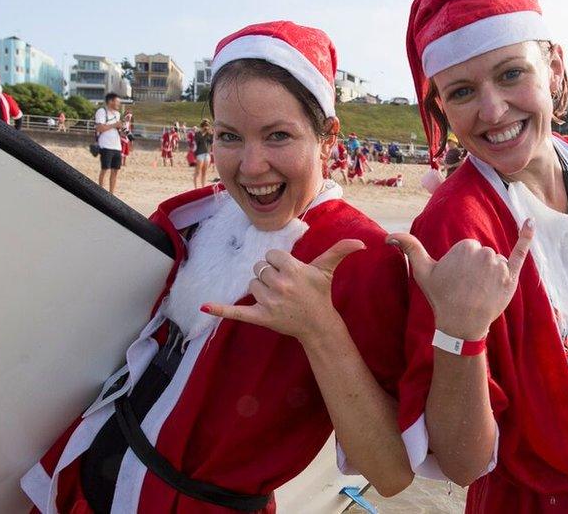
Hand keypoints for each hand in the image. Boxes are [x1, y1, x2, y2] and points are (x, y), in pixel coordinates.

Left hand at [201, 240, 364, 342]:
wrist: (318, 325)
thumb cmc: (320, 294)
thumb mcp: (328, 270)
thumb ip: (341, 251)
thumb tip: (363, 243)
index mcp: (293, 270)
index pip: (272, 255)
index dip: (279, 262)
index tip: (289, 272)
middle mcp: (280, 285)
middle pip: (260, 268)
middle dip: (270, 274)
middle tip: (284, 286)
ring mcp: (269, 302)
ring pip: (252, 283)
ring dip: (261, 288)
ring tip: (277, 297)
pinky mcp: (260, 317)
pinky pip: (236, 311)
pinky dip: (220, 309)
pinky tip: (204, 306)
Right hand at [386, 220, 533, 339]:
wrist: (460, 324)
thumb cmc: (441, 297)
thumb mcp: (422, 271)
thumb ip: (410, 248)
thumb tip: (389, 236)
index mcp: (465, 246)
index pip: (470, 249)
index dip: (463, 265)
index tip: (457, 279)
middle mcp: (484, 253)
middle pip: (485, 254)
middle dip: (478, 269)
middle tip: (468, 287)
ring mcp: (499, 266)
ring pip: (498, 262)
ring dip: (492, 273)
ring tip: (481, 291)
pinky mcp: (512, 277)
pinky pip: (521, 252)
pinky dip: (526, 236)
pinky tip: (531, 222)